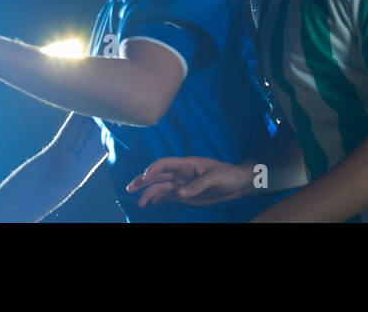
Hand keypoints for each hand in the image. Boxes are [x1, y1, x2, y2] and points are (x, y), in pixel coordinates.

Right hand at [126, 156, 254, 207]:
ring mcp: (182, 184)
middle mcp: (181, 173)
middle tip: (130, 188)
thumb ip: (197, 185)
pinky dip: (157, 199)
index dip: (153, 169)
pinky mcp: (185, 194)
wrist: (237, 184)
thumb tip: (179, 193)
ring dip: (148, 193)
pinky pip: (167, 196)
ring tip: (139, 203)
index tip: (144, 178)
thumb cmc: (228, 175)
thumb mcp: (215, 178)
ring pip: (160, 187)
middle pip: (158, 175)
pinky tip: (150, 204)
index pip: (165, 164)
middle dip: (143, 181)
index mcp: (187, 165)